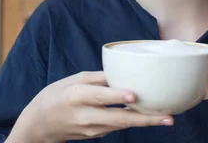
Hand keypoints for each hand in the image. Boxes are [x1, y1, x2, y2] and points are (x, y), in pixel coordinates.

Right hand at [9, 71, 173, 141]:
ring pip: (122, 125)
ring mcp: (91, 129)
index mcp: (76, 96)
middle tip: (168, 118)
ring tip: (166, 116)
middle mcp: (85, 115)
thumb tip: (123, 71)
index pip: (99, 97)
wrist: (39, 126)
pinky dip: (132, 121)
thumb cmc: (55, 96)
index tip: (135, 95)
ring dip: (144, 122)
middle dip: (145, 119)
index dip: (117, 96)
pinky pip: (117, 127)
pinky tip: (148, 116)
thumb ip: (98, 78)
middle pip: (118, 119)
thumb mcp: (73, 80)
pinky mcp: (96, 135)